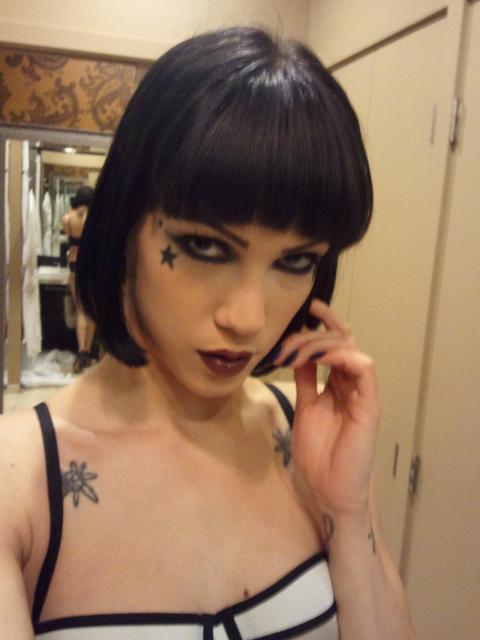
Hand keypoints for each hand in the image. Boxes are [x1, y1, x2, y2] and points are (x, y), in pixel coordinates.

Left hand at [273, 300, 380, 520]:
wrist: (329, 489)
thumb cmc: (318, 454)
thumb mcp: (304, 407)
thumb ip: (304, 380)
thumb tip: (294, 353)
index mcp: (338, 385)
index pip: (334, 346)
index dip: (322, 325)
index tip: (306, 308)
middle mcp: (352, 385)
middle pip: (343, 342)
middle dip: (319, 329)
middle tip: (297, 325)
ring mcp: (362, 394)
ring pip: (351, 350)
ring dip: (324, 342)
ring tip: (298, 348)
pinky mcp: (369, 405)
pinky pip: (364, 370)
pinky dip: (344, 356)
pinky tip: (320, 357)